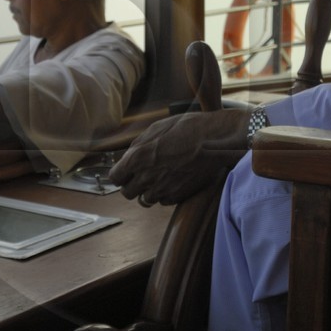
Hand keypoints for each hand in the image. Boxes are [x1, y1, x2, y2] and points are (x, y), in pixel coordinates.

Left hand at [108, 109, 251, 206]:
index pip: (115, 177)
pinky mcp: (177, 196)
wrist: (215, 140)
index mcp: (137, 158)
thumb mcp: (156, 128)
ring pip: (145, 200)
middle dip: (132, 184)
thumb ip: (138, 145)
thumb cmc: (187, 128)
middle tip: (141, 175)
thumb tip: (128, 155)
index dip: (120, 174)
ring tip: (159, 178)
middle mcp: (146, 177)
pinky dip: (165, 194)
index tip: (124, 171)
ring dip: (149, 191)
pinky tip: (173, 181)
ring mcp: (162, 189)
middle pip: (127, 193)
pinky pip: (164, 201)